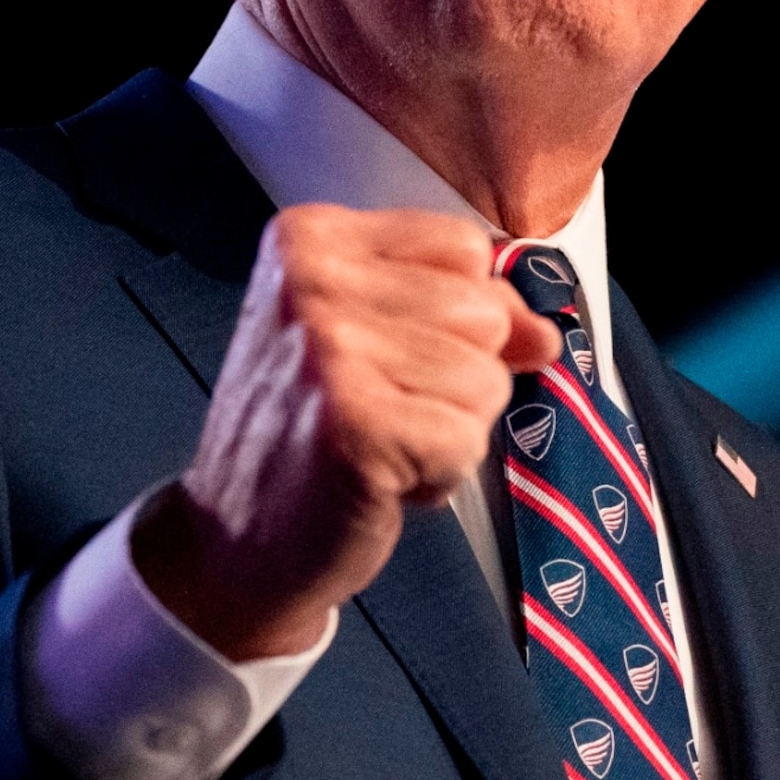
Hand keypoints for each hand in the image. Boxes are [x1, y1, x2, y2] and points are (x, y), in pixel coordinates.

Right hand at [130, 206, 559, 660]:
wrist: (234, 541)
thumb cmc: (304, 437)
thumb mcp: (369, 341)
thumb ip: (459, 315)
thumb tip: (544, 332)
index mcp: (309, 237)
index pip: (460, 246)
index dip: (458, 317)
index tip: (396, 358)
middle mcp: (309, 278)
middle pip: (483, 311)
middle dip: (456, 379)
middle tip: (380, 411)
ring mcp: (327, 346)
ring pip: (484, 378)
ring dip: (448, 432)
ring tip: (378, 445)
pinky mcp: (353, 421)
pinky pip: (467, 440)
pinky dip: (438, 477)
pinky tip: (379, 479)